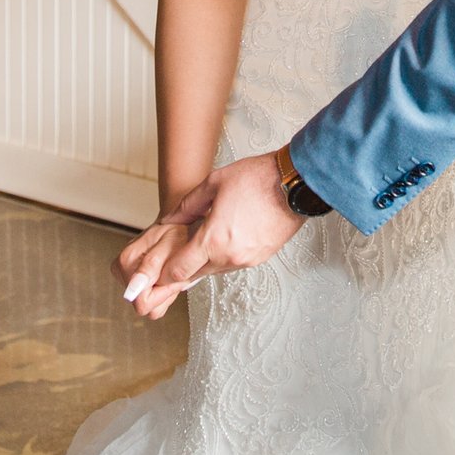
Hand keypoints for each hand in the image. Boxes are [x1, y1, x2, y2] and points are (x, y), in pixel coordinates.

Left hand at [113, 152, 308, 318]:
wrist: (295, 184)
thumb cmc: (257, 180)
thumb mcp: (213, 184)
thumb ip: (187, 206)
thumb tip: (169, 220)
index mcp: (213, 240)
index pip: (179, 272)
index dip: (165, 273)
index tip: (159, 269)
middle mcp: (229, 257)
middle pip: (196, 274)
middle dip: (185, 266)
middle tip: (179, 251)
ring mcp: (246, 260)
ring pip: (215, 269)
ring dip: (206, 259)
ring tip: (206, 237)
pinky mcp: (260, 258)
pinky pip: (234, 263)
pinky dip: (225, 255)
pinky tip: (227, 235)